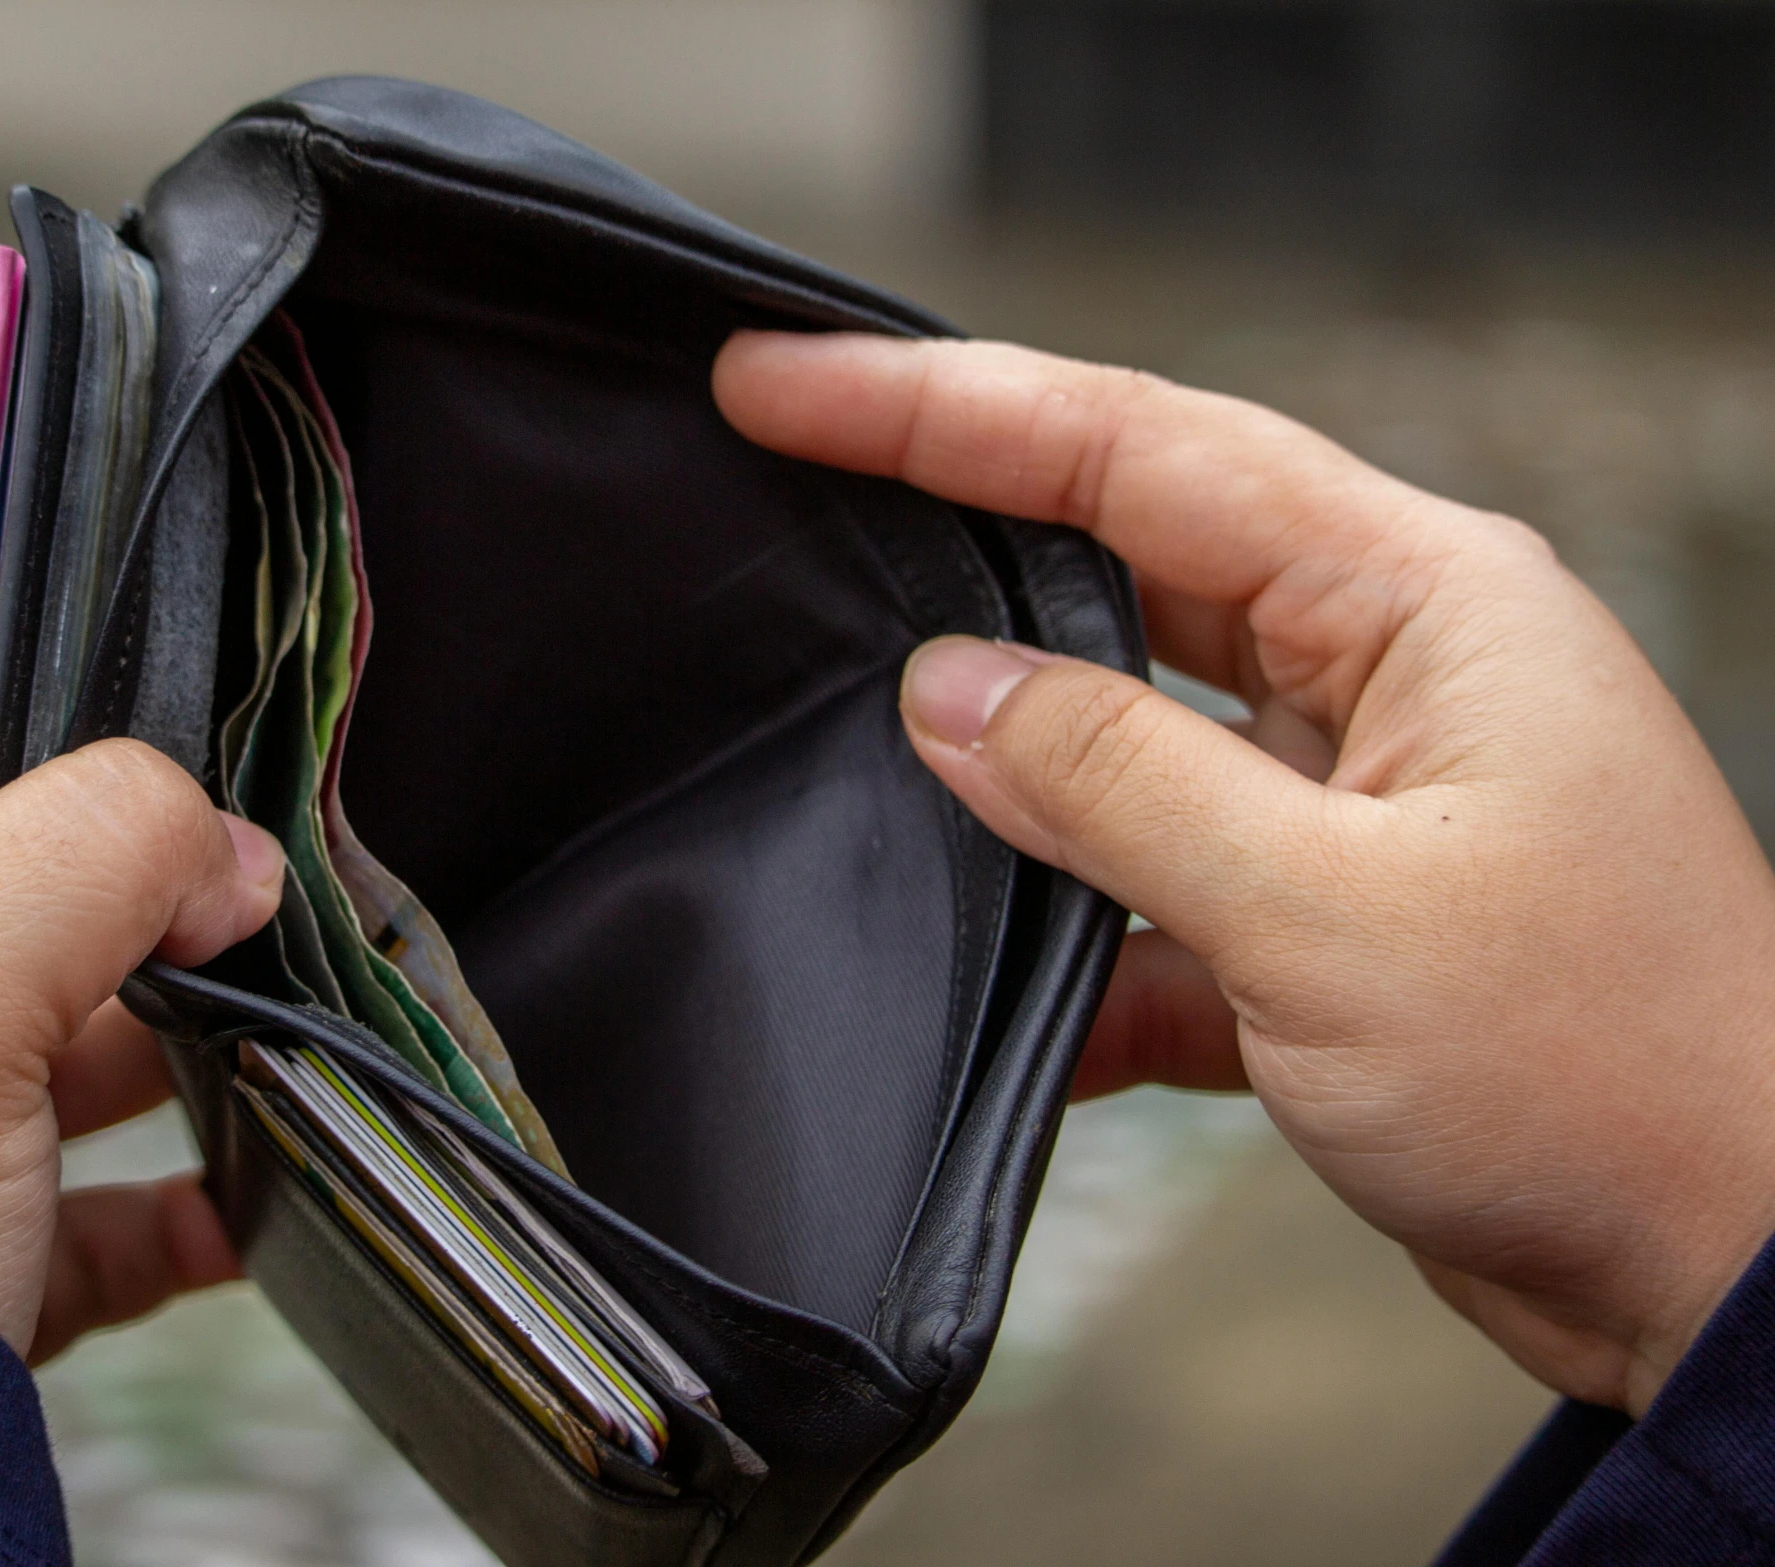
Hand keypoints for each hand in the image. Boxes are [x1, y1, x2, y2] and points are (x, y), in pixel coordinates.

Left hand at [0, 674, 283, 1363]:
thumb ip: (86, 858)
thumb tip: (224, 842)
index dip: (80, 734)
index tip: (209, 766)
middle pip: (29, 891)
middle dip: (159, 904)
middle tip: (259, 911)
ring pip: (78, 1039)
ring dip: (190, 1044)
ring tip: (277, 1047)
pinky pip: (101, 1191)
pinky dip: (184, 1193)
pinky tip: (249, 1200)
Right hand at [716, 332, 1774, 1418]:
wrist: (1737, 1276)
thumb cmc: (1609, 1078)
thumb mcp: (1329, 914)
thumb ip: (1114, 782)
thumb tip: (946, 693)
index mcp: (1422, 602)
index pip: (1139, 449)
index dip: (941, 409)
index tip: (784, 385)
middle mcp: (1389, 670)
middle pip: (1125, 555)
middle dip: (953, 530)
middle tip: (783, 488)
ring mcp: (1355, 794)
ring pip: (1128, 727)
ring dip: (1011, 761)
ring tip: (856, 735)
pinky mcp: (1326, 916)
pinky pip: (1157, 886)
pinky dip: (1080, 940)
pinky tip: (1012, 1003)